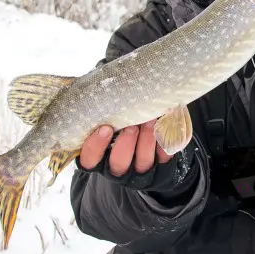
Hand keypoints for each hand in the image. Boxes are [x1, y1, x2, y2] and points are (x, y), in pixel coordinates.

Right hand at [77, 119, 197, 195]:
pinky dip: (164, 141)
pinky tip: (164, 125)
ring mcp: (139, 169)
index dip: (95, 147)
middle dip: (125, 145)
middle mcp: (117, 167)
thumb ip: (102, 111)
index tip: (104, 128)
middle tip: (131, 127)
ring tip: (150, 120)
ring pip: (143, 162)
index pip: (90, 159)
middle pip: (118, 164)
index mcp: (98, 158)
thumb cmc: (117, 123)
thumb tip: (93, 85)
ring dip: (146, 140)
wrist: (145, 137)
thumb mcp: (106, 119)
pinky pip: (163, 157)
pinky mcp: (160, 166)